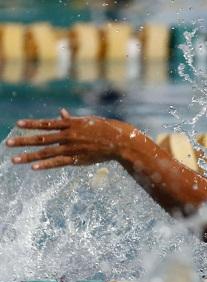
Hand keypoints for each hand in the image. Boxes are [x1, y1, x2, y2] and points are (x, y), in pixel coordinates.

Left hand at [7, 109, 134, 169]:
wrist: (118, 140)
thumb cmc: (104, 129)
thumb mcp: (87, 121)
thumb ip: (71, 119)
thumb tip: (61, 112)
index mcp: (70, 124)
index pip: (46, 124)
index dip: (31, 124)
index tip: (18, 124)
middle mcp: (68, 135)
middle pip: (41, 139)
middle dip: (23, 141)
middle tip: (8, 144)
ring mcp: (71, 147)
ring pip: (46, 152)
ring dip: (29, 156)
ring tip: (14, 160)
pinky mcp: (77, 158)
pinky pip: (58, 162)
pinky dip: (45, 165)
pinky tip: (33, 167)